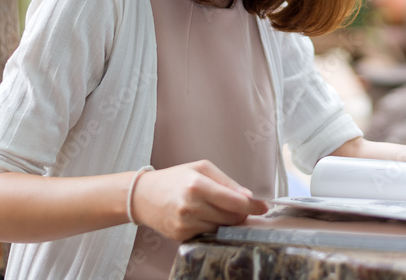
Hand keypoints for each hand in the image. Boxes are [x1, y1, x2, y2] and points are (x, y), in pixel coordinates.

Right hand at [131, 160, 268, 240]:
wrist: (143, 196)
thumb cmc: (174, 178)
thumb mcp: (201, 169)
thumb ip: (227, 182)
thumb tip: (248, 196)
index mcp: (197, 186)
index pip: (234, 201)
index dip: (252, 206)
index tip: (263, 207)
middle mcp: (190, 207)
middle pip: (231, 218)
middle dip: (240, 214)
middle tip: (241, 207)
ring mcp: (185, 224)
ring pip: (221, 228)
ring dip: (226, 221)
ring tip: (217, 209)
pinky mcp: (181, 236)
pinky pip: (207, 234)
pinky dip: (211, 226)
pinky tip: (203, 216)